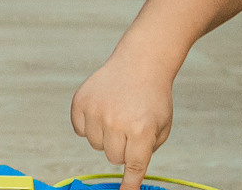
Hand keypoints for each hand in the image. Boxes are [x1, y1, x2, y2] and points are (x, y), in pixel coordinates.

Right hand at [71, 51, 175, 189]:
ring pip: (95, 144)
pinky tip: (101, 109)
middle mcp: (117, 121)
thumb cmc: (153, 99)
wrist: (139, 64)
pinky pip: (79, 129)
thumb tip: (129, 173)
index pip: (133, 166)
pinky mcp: (80, 101)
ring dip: (105, 136)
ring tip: (116, 115)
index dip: (128, 184)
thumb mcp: (161, 128)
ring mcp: (96, 110)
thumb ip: (146, 152)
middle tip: (130, 129)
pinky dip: (88, 125)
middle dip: (121, 148)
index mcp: (141, 130)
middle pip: (112, 157)